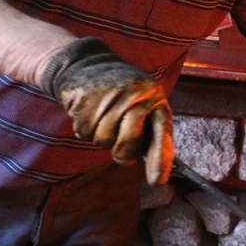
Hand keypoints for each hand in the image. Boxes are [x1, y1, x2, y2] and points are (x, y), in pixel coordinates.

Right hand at [39, 38, 174, 184]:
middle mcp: (135, 96)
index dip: (160, 159)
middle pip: (128, 144)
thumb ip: (149, 130)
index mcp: (153, 97)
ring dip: (100, 135)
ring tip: (102, 114)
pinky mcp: (85, 101)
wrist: (84, 64)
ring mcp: (109, 98)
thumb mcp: (140, 102)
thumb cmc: (118, 91)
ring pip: (104, 141)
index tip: (158, 181)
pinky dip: (85, 128)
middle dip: (122, 151)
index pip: (162, 133)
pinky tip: (89, 111)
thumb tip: (156, 171)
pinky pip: (85, 134)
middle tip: (118, 139)